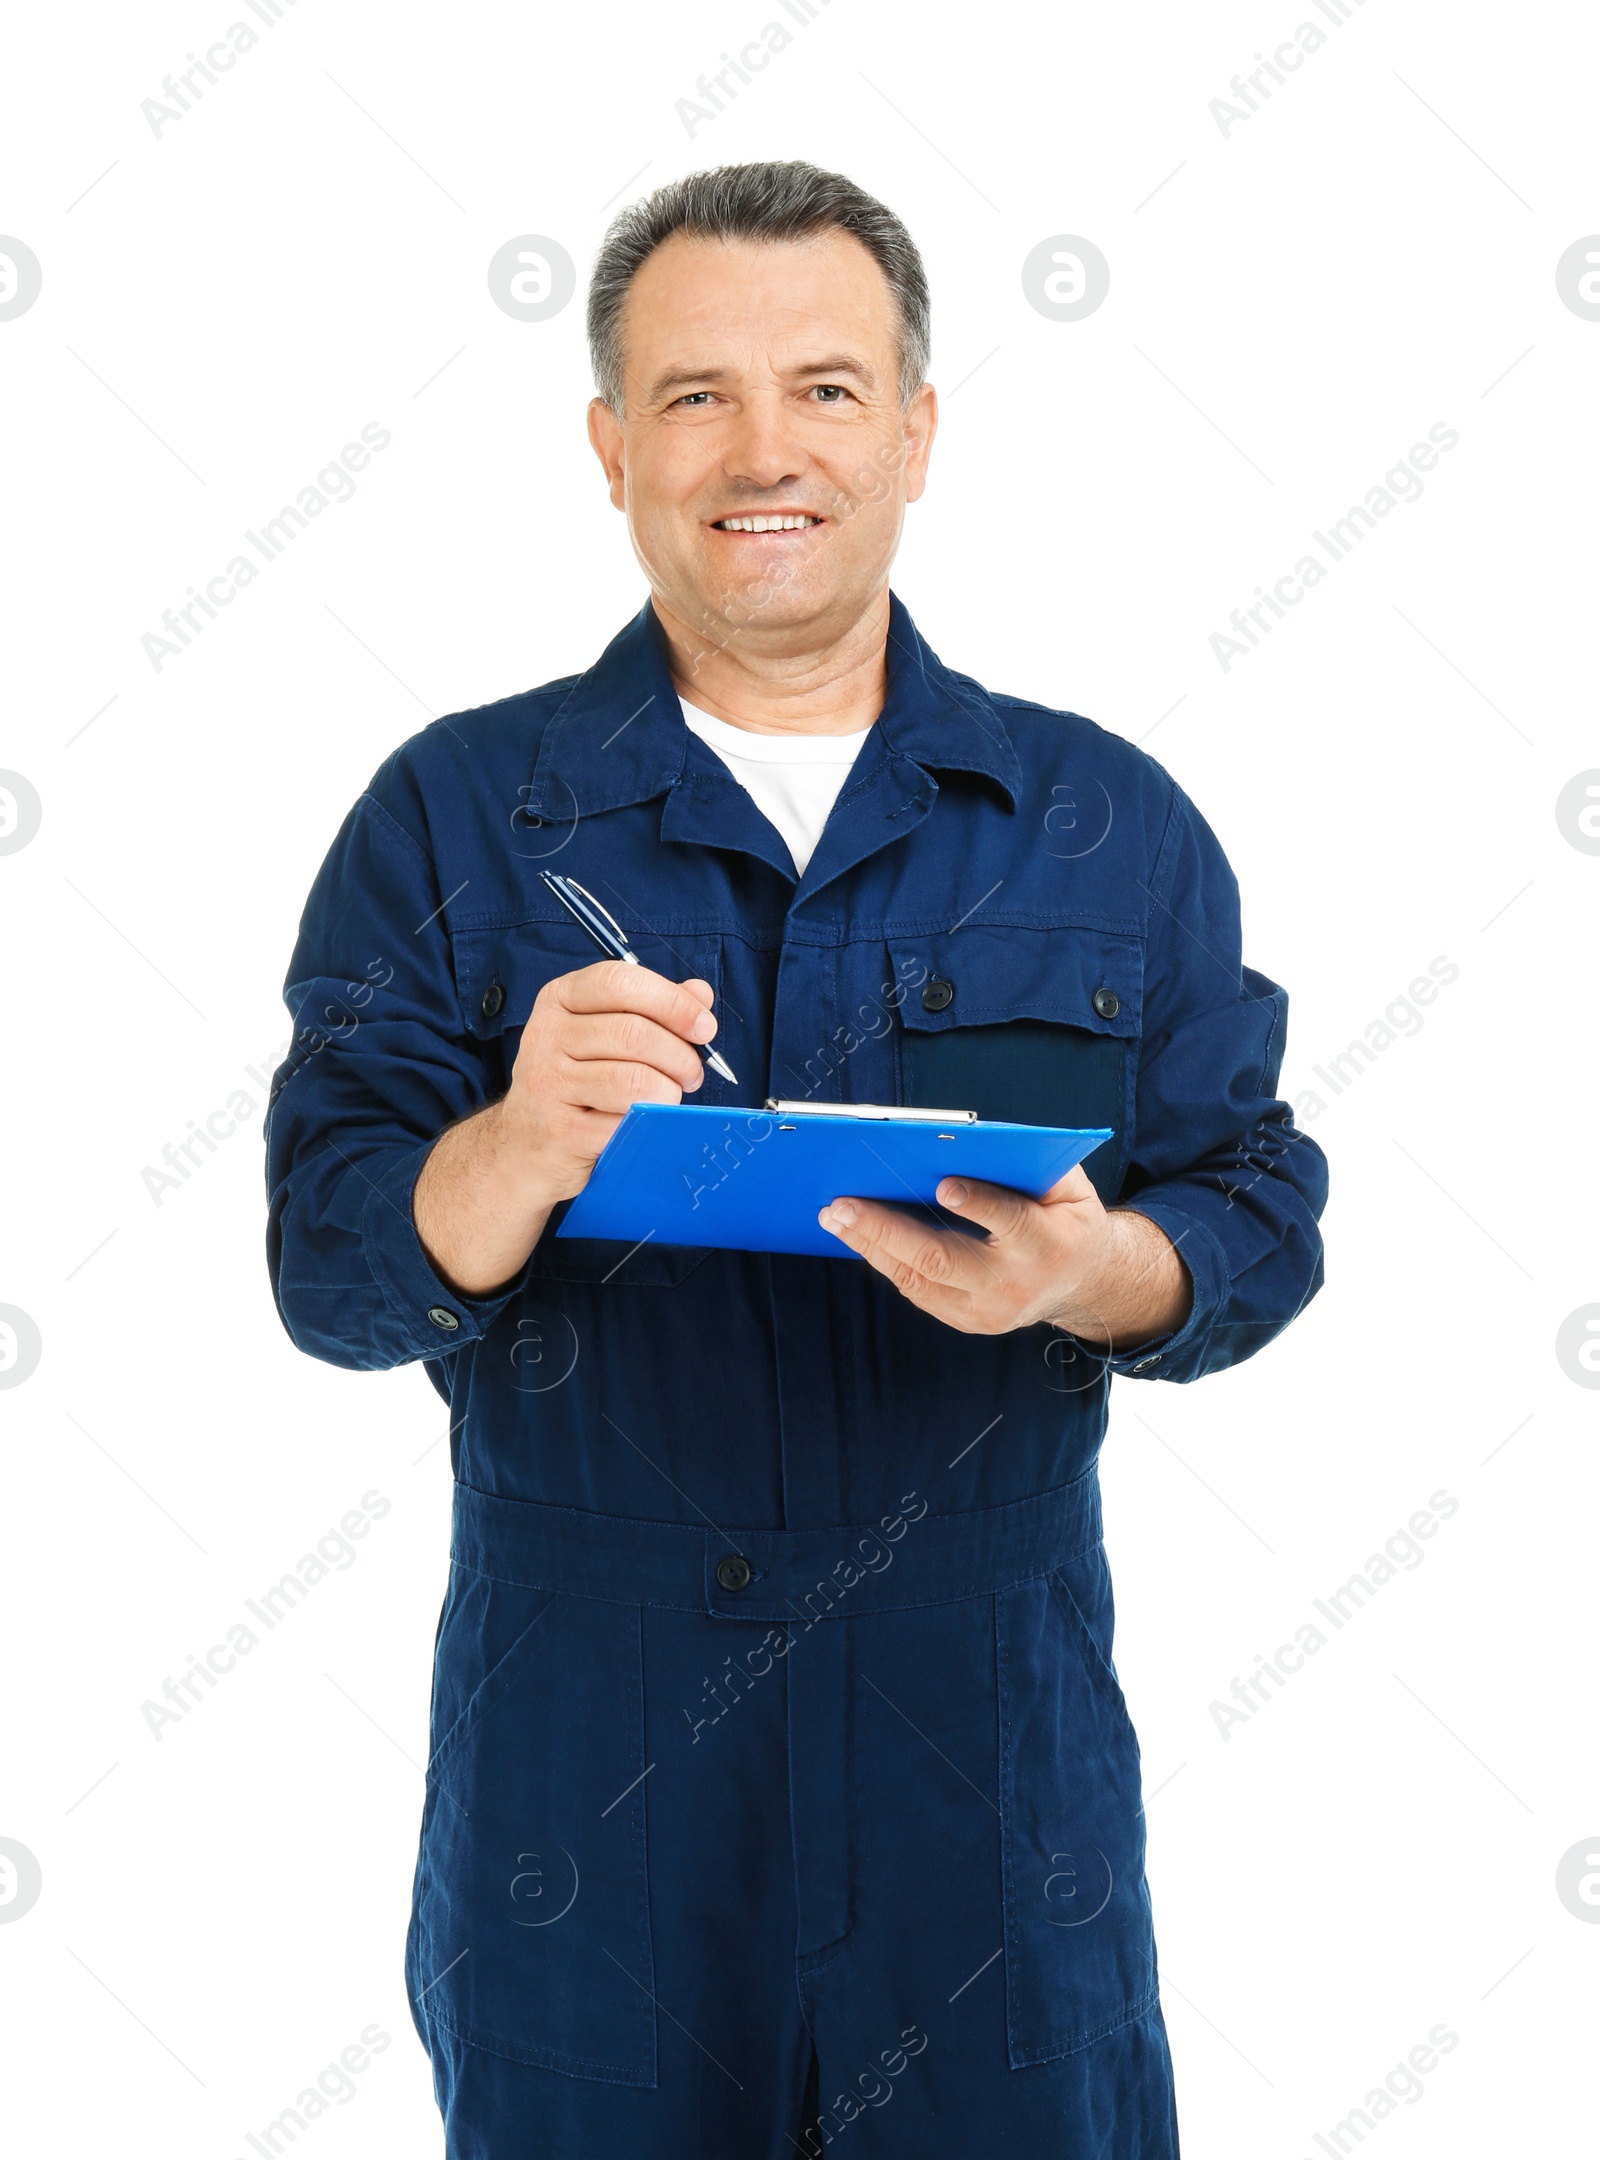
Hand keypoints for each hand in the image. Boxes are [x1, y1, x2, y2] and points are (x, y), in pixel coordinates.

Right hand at [499, 960, 718, 1207]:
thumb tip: (700, 993)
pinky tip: (640, 1122)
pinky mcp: (560, 1130)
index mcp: (560, 999)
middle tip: (692, 1074)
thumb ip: (653, 1009)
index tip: (704, 1027)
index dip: (672, 1001)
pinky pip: (625, 1122)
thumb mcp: (604, 1034)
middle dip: (680, 1056)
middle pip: (634, 1033)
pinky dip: (646, 1123)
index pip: (619, 982)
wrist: (523, 1146)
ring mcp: (548, 1084)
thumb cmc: (575, 1083)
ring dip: (669, 1092)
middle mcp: (546, 1035)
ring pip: (635, 1080)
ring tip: (670, 1097)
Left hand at [817, 1167, 1190, 1345]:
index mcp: (1048, 1244)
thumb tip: (974, 1142)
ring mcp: (986, 1311)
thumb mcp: (1069, 1185)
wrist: (1082, 1282)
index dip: (979, 1204)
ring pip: (918, 1278)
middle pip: (942, 1259)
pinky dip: (884, 1259)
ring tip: (834, 1216)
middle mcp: (1013, 1284)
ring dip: (870, 1245)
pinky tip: (857, 1234)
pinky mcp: (966, 1321)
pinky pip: (916, 1289)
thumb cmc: (1066, 1217)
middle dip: (887, 1230)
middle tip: (843, 1205)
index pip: (1010, 1222)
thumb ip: (1032, 1164)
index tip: (943, 1185)